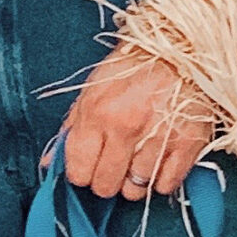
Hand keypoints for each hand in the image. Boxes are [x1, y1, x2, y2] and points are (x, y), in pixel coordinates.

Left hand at [59, 0, 236, 200]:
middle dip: (107, 180)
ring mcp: (157, 138)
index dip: (82, 173)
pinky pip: (165, 184)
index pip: (77, 171)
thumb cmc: (133, 66)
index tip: (90, 166)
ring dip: (134, 180)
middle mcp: (124, 128)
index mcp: (96, 113)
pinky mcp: (187, 144)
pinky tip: (159, 160)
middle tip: (115, 165)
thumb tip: (49, 162)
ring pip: (135, 189)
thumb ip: (71, 128)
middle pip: (105, 186)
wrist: (181, 46)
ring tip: (139, 159)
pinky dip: (161, 179)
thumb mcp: (93, 89)